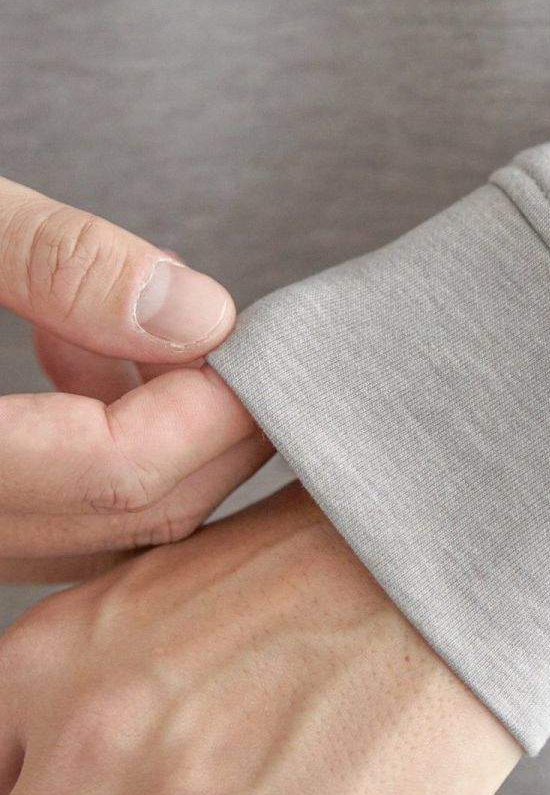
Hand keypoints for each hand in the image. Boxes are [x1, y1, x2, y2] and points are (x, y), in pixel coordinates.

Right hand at [0, 173, 270, 582]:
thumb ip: (51, 261)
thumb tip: (199, 314)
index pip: (111, 474)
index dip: (207, 408)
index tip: (255, 342)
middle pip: (119, 519)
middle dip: (208, 433)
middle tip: (257, 353)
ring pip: (92, 533)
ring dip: (158, 441)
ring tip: (165, 340)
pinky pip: (46, 514)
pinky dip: (94, 447)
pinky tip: (84, 353)